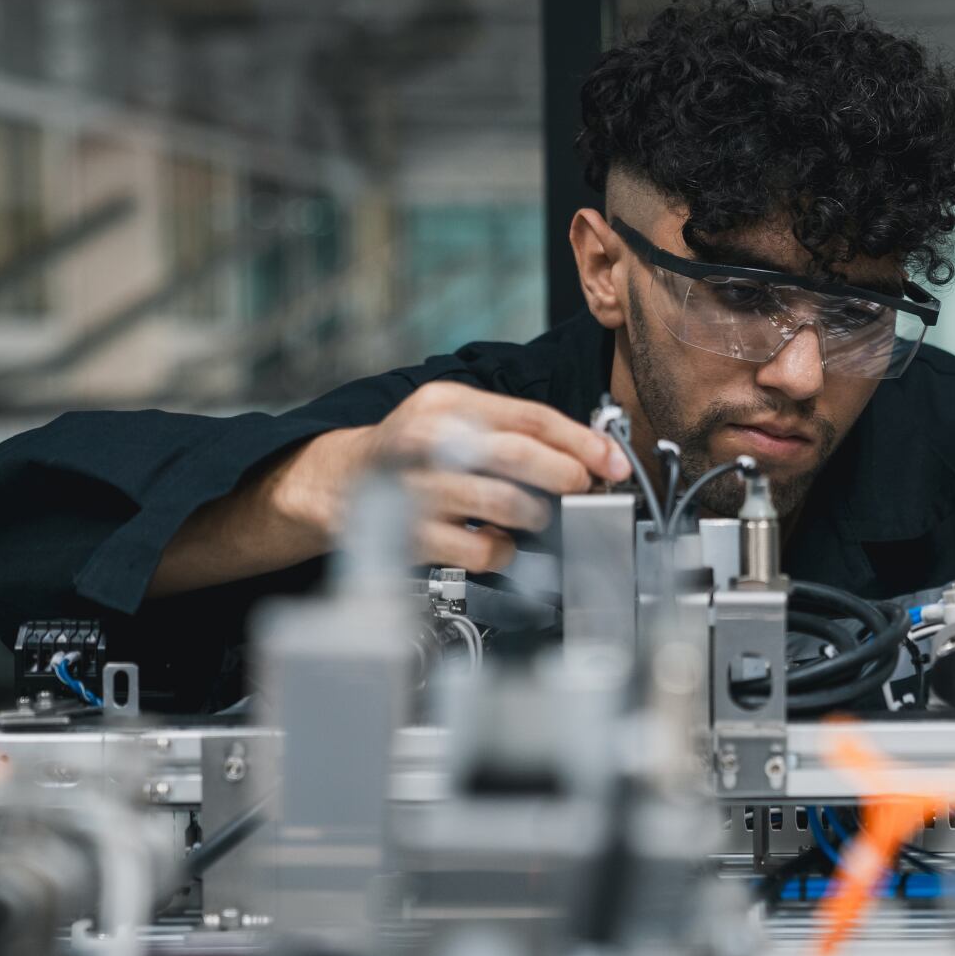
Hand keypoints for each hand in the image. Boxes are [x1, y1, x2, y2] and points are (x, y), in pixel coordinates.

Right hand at [275, 382, 631, 572]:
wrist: (340, 484)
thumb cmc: (412, 453)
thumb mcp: (452, 418)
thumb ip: (511, 429)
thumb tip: (587, 453)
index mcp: (448, 404)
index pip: (530, 417)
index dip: (582, 441)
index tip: (614, 461)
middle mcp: (430, 442)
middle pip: (519, 457)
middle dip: (567, 476)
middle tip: (584, 489)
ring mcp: (420, 490)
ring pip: (506, 505)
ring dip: (539, 516)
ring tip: (538, 516)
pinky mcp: (415, 536)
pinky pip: (484, 550)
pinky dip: (506, 551)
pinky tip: (499, 542)